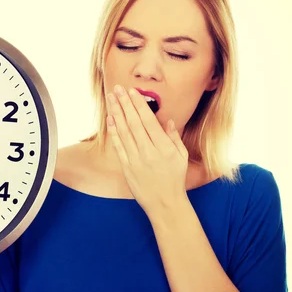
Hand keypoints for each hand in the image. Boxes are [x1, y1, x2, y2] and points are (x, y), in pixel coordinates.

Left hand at [105, 84, 188, 214]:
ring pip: (124, 132)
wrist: (164, 203)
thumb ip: (174, 137)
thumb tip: (167, 120)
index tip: (133, 91)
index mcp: (164, 147)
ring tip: (111, 98)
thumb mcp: (181, 156)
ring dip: (116, 113)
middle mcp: (149, 151)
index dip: (139, 104)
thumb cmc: (174, 178)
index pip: (149, 120)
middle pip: (134, 123)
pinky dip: (113, 132)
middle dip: (125, 103)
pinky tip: (110, 119)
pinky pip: (118, 146)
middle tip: (118, 88)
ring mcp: (136, 160)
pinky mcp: (127, 168)